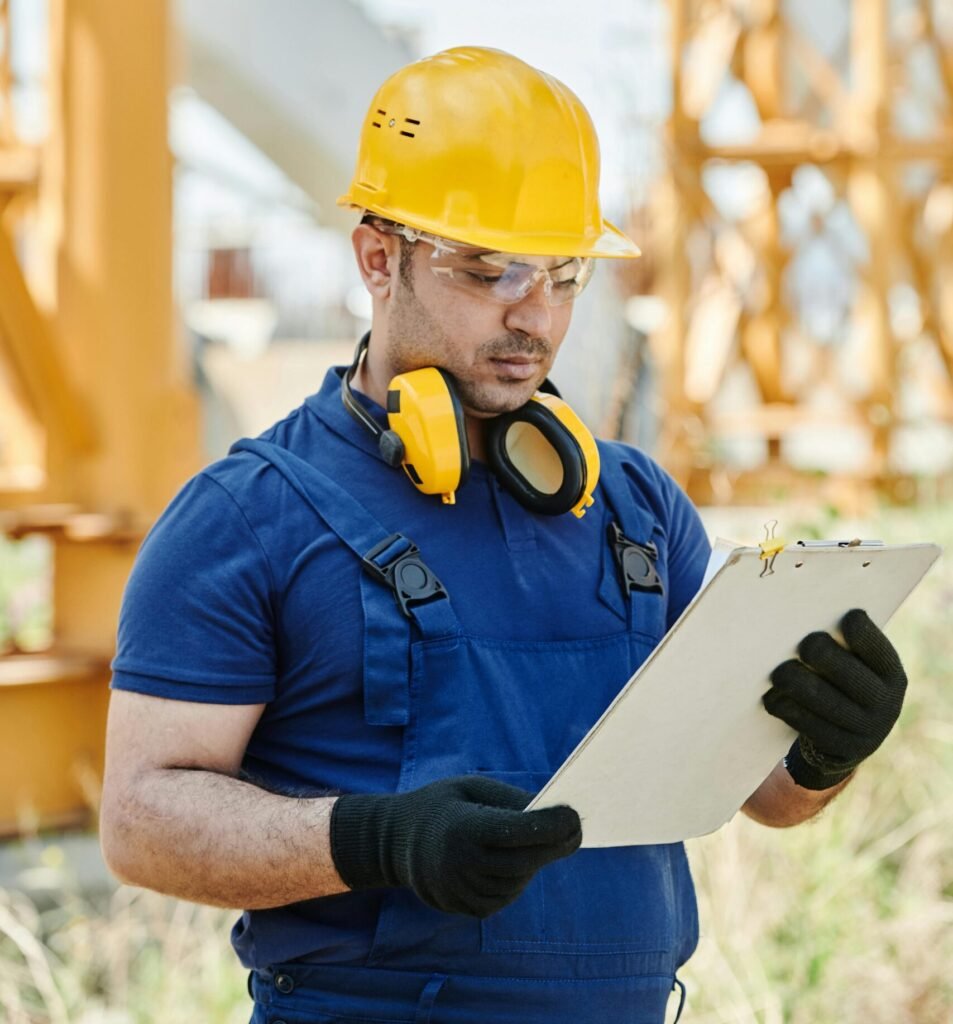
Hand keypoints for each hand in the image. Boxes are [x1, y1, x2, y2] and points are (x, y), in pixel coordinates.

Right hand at [330, 775, 581, 916]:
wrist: (396, 842)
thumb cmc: (444, 805)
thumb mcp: (472, 787)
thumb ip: (511, 800)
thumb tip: (555, 813)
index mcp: (462, 828)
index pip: (517, 831)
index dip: (551, 824)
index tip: (575, 815)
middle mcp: (461, 865)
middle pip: (525, 860)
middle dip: (556, 844)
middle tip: (576, 829)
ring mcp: (462, 892)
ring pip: (519, 879)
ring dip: (535, 860)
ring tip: (536, 839)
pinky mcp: (468, 908)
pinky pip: (507, 894)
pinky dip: (518, 876)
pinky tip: (512, 859)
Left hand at [762, 609, 906, 789]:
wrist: (848, 737)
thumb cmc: (844, 683)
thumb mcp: (856, 665)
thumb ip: (842, 646)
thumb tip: (804, 615)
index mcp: (891, 674)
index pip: (876, 649)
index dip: (861, 632)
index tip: (843, 618)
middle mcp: (886, 702)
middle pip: (848, 674)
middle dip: (821, 654)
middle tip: (803, 644)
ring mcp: (867, 729)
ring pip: (826, 702)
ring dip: (797, 683)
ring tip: (780, 672)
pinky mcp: (843, 748)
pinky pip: (810, 726)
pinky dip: (788, 709)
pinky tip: (772, 697)